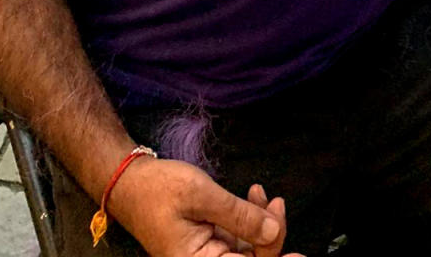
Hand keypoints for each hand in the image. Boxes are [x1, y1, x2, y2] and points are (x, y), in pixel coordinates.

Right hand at [110, 156, 303, 256]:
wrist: (130, 180)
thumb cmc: (160, 189)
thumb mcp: (202, 197)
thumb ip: (240, 216)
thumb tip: (275, 233)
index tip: (300, 256)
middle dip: (272, 234)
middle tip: (277, 202)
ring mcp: (208, 254)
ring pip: (248, 248)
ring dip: (262, 223)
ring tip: (263, 194)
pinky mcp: (209, 241)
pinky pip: (239, 237)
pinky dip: (250, 218)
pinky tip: (254, 196)